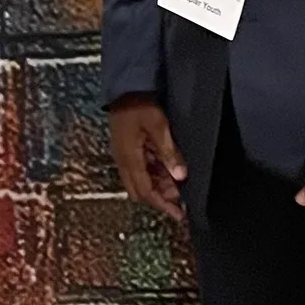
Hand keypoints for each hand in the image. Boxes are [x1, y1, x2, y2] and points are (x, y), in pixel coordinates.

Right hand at [109, 97, 188, 221]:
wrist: (125, 89)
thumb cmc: (139, 106)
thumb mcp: (159, 127)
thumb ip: (169, 152)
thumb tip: (180, 176)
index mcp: (129, 159)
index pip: (146, 191)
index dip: (163, 205)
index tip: (178, 214)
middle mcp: (124, 161)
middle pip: (141, 191)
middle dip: (161, 199)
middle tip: (180, 202)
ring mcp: (125, 156)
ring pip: (141, 182)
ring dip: (159, 187)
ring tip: (178, 187)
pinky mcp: (128, 151)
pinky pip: (141, 170)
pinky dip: (155, 176)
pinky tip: (168, 172)